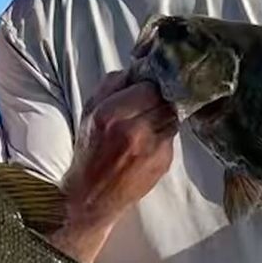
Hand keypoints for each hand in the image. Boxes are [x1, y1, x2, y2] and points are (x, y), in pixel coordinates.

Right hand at [53, 72, 177, 262]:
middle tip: (150, 102)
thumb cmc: (89, 150)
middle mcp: (133, 130)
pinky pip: (172, 135)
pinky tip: (151, 139)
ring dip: (164, 114)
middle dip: (159, 97)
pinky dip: (165, 133)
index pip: (148, 85)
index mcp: (110, 114)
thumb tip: (137, 67)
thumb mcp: (89, 111)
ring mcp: (152, 147)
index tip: (144, 87)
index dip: (148, 84)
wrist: (91, 195)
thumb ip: (111, 85)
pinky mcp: (164, 161)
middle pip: (164, 98)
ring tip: (149, 121)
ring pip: (172, 115)